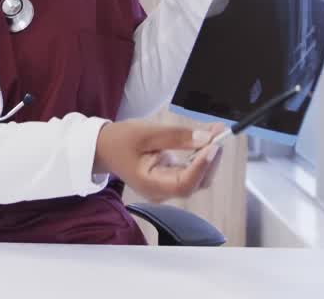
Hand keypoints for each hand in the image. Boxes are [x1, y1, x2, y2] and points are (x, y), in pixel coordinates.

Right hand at [92, 121, 225, 202]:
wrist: (104, 148)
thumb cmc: (120, 140)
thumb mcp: (146, 133)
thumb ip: (176, 137)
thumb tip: (206, 138)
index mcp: (151, 185)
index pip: (184, 184)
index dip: (202, 167)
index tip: (213, 145)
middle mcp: (162, 192)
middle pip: (196, 183)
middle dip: (211, 159)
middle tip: (219, 131)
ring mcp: (167, 187)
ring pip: (198, 178)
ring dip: (209, 155)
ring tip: (216, 131)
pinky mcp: (171, 178)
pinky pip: (192, 170)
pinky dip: (201, 155)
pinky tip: (207, 138)